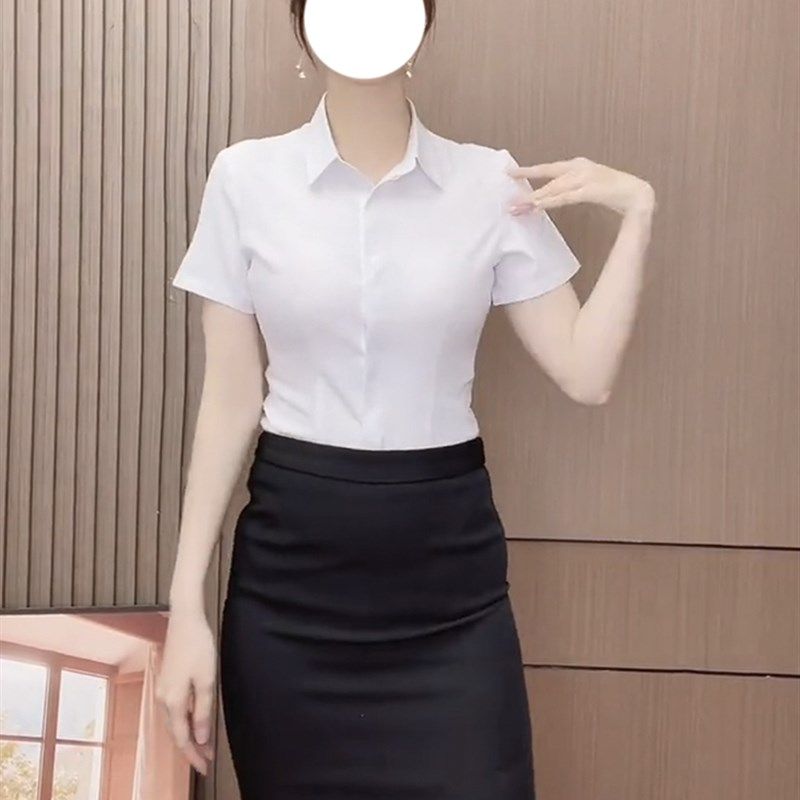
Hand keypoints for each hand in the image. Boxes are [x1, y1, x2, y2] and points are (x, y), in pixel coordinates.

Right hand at [155, 608, 216, 774]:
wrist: (185, 619)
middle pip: (176, 733)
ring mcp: (162, 689)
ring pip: (174, 722)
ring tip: (204, 745)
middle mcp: (163, 698)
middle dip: (191, 749)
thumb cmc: (198, 646)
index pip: (183, 738)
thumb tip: (200, 738)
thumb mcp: (206, 680)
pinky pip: (174, 709)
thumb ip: (203, 711)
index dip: (194, 756)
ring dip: (188, 735)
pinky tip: (195, 721)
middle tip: (207, 761)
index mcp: (172, 701)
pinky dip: (184, 720)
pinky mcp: (166, 681)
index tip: (206, 768)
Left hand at [506, 156, 655, 216]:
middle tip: (508, 202)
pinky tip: (539, 206)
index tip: (509, 174)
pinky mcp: (591, 189)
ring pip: (553, 189)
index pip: (547, 168)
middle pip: (546, 180)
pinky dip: (551, 201)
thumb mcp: (587, 187)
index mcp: (577, 165)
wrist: (637, 194)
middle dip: (527, 191)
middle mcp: (579, 167)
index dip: (528, 171)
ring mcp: (585, 177)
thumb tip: (549, 198)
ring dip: (535, 199)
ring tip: (519, 207)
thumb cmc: (613, 192)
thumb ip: (569, 190)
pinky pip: (566, 197)